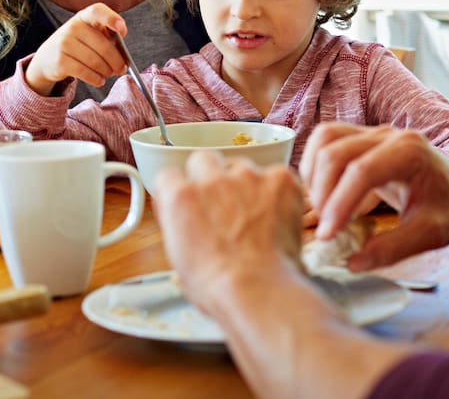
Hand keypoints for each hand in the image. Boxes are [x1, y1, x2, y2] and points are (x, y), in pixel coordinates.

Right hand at [24, 3, 127, 93]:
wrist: (47, 57)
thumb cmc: (77, 45)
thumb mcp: (88, 34)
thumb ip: (106, 37)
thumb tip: (123, 54)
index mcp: (84, 16)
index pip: (97, 11)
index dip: (111, 19)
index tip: (123, 31)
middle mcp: (73, 27)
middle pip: (103, 46)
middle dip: (117, 61)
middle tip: (121, 69)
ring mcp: (64, 43)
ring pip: (96, 62)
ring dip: (107, 72)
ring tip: (108, 74)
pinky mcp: (60, 61)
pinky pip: (85, 73)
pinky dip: (96, 79)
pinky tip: (99, 81)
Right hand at [155, 152, 304, 315]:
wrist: (259, 291)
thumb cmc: (218, 286)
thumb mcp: (178, 258)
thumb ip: (177, 223)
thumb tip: (181, 213)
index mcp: (180, 198)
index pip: (169, 175)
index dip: (179, 191)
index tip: (188, 202)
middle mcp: (211, 179)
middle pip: (203, 159)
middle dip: (209, 176)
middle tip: (221, 203)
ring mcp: (247, 176)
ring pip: (241, 165)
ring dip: (244, 184)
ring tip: (254, 216)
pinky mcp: (279, 179)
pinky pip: (275, 175)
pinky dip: (276, 192)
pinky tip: (277, 216)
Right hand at [301, 123, 448, 270]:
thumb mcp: (429, 235)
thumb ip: (392, 248)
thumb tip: (352, 262)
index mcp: (410, 152)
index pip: (362, 171)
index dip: (339, 204)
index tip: (329, 236)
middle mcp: (389, 134)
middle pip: (336, 152)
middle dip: (322, 193)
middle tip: (325, 230)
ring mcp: (374, 132)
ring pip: (325, 139)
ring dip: (314, 175)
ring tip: (322, 210)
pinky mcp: (362, 136)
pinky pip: (327, 140)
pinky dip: (316, 165)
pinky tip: (323, 193)